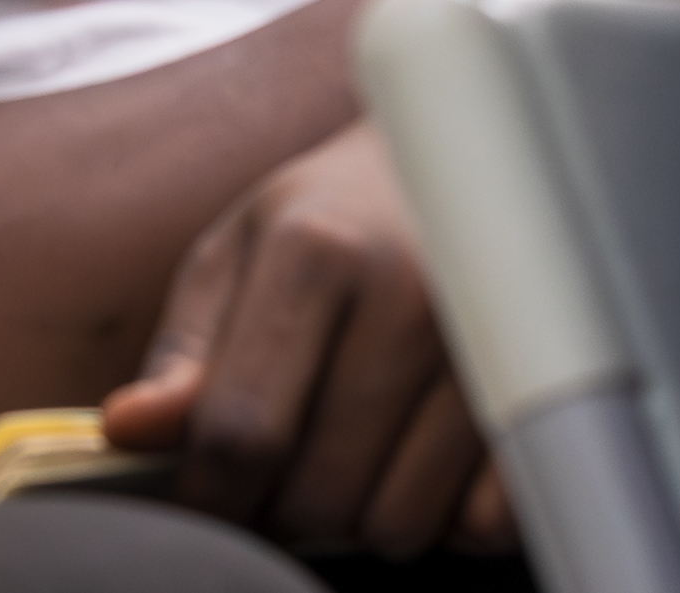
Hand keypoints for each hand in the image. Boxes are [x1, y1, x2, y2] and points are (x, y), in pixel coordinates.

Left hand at [98, 119, 506, 559]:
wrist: (467, 155)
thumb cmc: (337, 213)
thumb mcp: (240, 253)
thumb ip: (183, 351)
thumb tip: (127, 430)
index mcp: (315, 252)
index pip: (241, 429)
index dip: (208, 494)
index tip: (203, 502)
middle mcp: (412, 296)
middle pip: (319, 491)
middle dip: (283, 506)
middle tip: (285, 465)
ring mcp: (491, 347)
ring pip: (398, 522)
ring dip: (362, 515)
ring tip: (355, 449)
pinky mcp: (551, 393)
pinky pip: (482, 524)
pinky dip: (443, 518)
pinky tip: (423, 459)